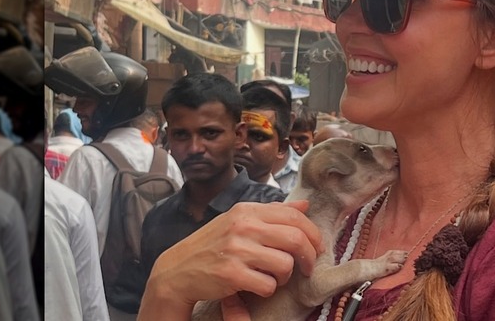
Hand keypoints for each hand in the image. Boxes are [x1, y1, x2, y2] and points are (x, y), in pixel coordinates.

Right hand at [138, 200, 322, 319]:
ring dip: (284, 276)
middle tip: (307, 267)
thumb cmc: (212, 245)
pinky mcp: (232, 274)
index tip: (317, 247)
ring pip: (285, 264)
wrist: (177, 270)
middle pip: (295, 239)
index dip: (312, 232)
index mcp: (247, 210)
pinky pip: (268, 285)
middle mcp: (243, 226)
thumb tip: (305, 205)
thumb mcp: (239, 220)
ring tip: (272, 276)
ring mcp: (237, 250)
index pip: (293, 215)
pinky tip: (255, 286)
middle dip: (308, 256)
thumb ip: (272, 213)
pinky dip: (267, 290)